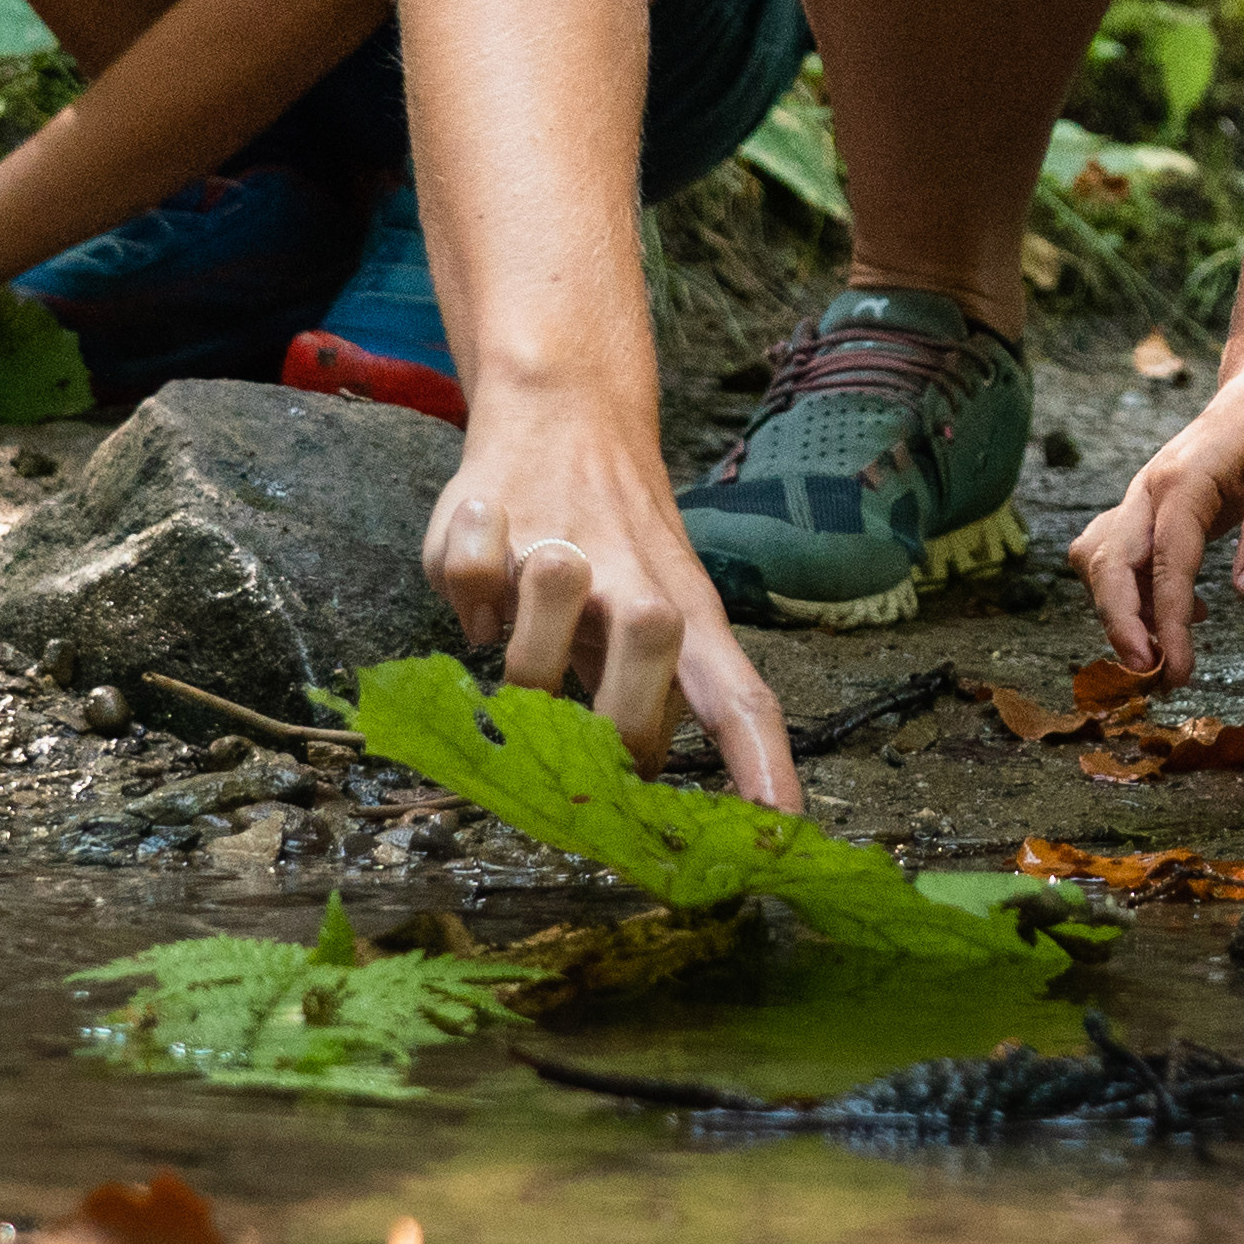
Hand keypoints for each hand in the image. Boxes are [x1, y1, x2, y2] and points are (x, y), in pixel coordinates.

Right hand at [425, 418, 794, 806]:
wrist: (567, 409)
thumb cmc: (614, 542)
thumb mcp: (655, 613)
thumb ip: (649, 696)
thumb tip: (637, 795)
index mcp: (689, 614)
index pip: (742, 697)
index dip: (763, 766)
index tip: (780, 835)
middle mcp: (635, 578)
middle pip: (651, 638)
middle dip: (613, 711)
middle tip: (586, 742)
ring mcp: (564, 540)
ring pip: (551, 599)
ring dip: (523, 654)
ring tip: (519, 648)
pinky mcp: (495, 512)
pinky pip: (469, 570)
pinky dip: (464, 591)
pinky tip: (482, 590)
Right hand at [1070, 356, 1243, 681]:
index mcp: (1183, 481)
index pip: (1165, 561)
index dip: (1168, 620)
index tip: (1177, 668)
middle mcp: (1148, 491)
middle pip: (1107, 563)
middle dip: (1119, 623)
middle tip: (1151, 676)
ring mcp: (1141, 500)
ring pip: (1100, 563)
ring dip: (1120, 612)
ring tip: (1162, 657)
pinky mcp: (1146, 511)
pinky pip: (1117, 559)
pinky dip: (1134, 595)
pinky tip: (1184, 616)